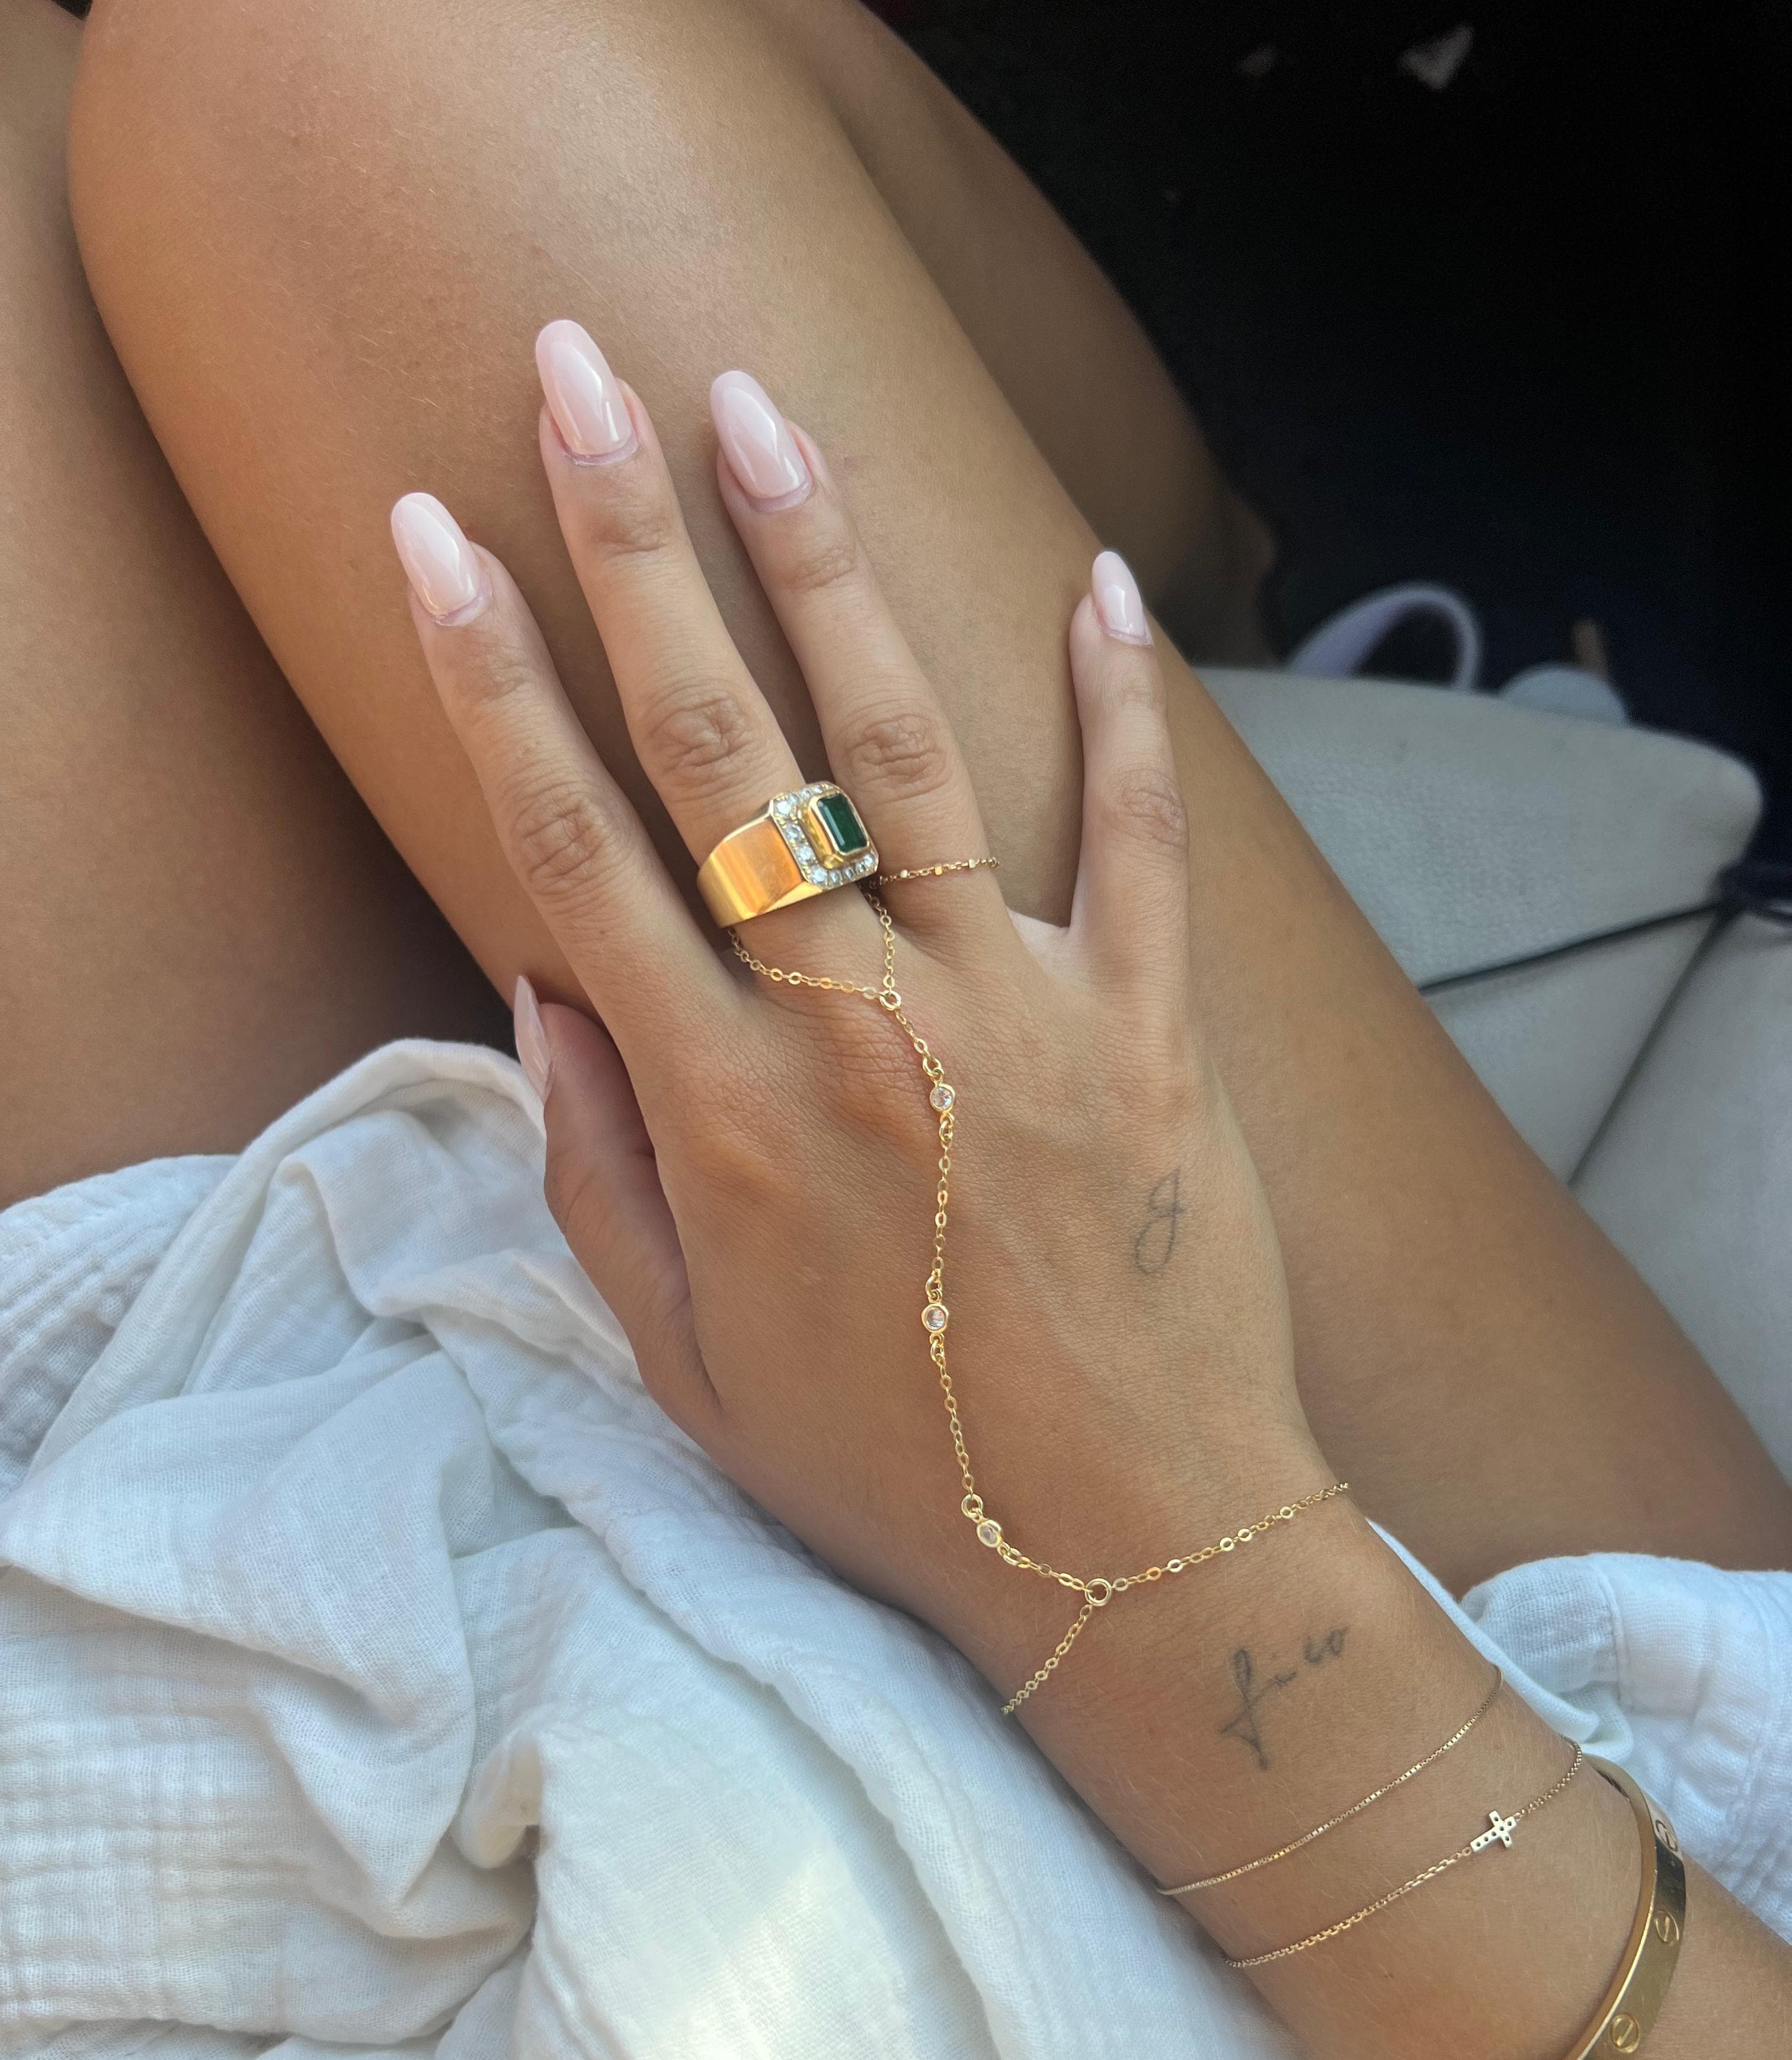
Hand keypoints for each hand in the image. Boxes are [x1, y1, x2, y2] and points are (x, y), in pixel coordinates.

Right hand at [392, 330, 1327, 1680]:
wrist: (1124, 1548)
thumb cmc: (889, 1466)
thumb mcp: (684, 1362)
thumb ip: (596, 1172)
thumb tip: (541, 991)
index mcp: (720, 1111)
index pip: (571, 849)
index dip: (488, 678)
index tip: (430, 534)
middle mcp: (854, 1030)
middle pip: (722, 750)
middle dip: (632, 548)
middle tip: (580, 375)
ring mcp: (1012, 1013)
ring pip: (905, 748)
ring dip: (826, 566)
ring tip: (764, 409)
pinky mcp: (1147, 1027)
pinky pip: (1143, 836)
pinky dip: (1125, 707)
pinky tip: (1099, 579)